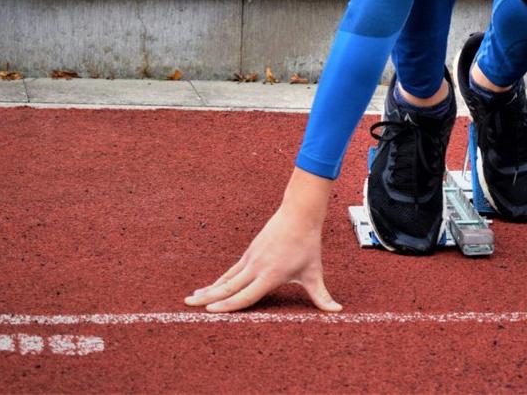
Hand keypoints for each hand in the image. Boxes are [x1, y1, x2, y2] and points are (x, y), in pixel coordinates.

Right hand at [184, 170, 341, 312]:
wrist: (299, 214)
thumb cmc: (307, 244)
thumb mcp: (314, 272)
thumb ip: (322, 295)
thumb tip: (338, 310)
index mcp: (270, 275)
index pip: (245, 295)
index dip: (228, 304)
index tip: (211, 311)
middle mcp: (256, 267)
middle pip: (228, 286)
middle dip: (208, 298)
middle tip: (189, 306)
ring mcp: (250, 259)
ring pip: (226, 278)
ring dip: (208, 289)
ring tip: (191, 298)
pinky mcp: (249, 253)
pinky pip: (231, 271)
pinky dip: (218, 280)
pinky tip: (209, 286)